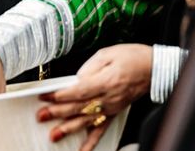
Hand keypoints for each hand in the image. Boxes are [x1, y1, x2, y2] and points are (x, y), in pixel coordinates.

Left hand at [37, 44, 152, 150]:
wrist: (152, 68)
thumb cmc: (132, 58)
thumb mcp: (107, 53)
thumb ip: (89, 67)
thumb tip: (75, 79)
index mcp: (105, 81)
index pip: (78, 91)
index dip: (60, 95)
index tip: (45, 96)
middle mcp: (108, 98)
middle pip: (79, 107)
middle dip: (58, 112)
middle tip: (42, 115)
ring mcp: (111, 108)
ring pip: (86, 120)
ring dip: (69, 128)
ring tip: (54, 135)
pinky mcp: (114, 113)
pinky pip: (101, 130)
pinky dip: (91, 142)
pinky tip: (81, 150)